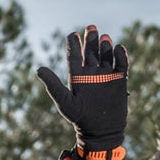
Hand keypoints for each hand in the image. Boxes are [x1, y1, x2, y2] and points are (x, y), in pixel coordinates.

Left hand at [37, 26, 129, 154]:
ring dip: (105, 46)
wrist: (101, 132)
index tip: (73, 34)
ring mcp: (106, 75)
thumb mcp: (65, 102)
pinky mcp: (120, 79)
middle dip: (91, 39)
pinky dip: (121, 55)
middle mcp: (91, 73)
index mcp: (77, 76)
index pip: (74, 55)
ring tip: (104, 38)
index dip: (73, 43)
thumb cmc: (80, 119)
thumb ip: (53, 85)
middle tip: (91, 28)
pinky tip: (119, 48)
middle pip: (91, 51)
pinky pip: (121, 64)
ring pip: (106, 55)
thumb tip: (38, 69)